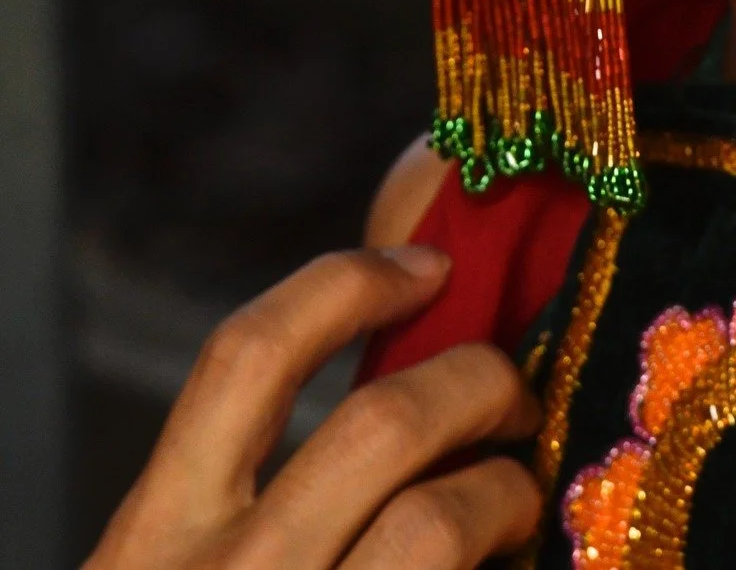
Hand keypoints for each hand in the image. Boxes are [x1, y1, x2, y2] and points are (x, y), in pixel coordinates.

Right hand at [87, 247, 542, 569]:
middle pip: (382, 422)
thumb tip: (403, 372)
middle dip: (479, 384)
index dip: (350, 284)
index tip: (430, 264)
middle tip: (515, 398)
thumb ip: (256, 500)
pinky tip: (518, 564)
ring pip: (439, 514)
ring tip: (518, 500)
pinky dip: (513, 557)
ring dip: (506, 490)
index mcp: (149, 544)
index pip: (247, 356)